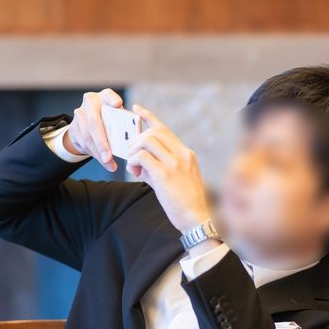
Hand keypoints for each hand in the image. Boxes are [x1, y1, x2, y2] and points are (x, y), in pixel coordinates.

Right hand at [64, 88, 122, 171]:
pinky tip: (104, 161)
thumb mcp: (117, 117)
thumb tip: (133, 136)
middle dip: (102, 142)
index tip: (118, 104)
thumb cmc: (108, 120)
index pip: (108, 95)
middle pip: (94, 122)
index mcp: (104, 97)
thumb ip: (123, 123)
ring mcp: (79, 115)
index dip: (112, 99)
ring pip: (87, 137)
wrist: (87, 124)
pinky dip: (95, 154)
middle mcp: (90, 103)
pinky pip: (84, 144)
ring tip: (108, 162)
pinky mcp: (73, 128)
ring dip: (98, 152)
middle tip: (109, 156)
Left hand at [126, 105, 209, 233]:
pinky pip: (142, 157)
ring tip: (134, 166)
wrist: (195, 218)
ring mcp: (174, 163)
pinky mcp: (164, 174)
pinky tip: (136, 172)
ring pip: (146, 141)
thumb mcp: (177, 179)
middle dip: (137, 141)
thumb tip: (140, 163)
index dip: (148, 117)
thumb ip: (160, 167)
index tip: (137, 110)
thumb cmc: (185, 202)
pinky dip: (134, 162)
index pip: (164, 129)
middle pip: (153, 132)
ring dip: (134, 151)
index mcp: (186, 154)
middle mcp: (182, 154)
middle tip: (133, 157)